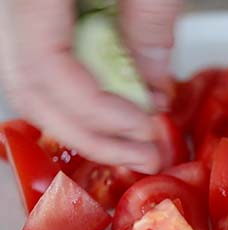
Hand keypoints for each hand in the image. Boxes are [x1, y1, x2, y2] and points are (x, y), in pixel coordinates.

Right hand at [0, 0, 180, 173]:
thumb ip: (148, 23)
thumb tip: (154, 85)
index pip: (46, 72)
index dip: (98, 113)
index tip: (144, 130)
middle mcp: (11, 6)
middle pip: (31, 92)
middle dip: (92, 136)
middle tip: (144, 156)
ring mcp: (17, 15)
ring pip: (34, 86)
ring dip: (88, 124)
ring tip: (138, 144)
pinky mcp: (37, 18)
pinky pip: (46, 67)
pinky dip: (84, 96)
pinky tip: (125, 108)